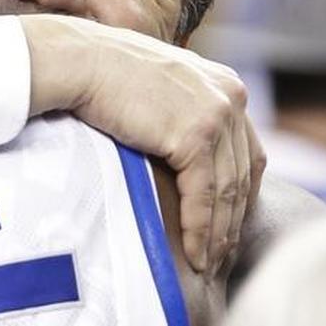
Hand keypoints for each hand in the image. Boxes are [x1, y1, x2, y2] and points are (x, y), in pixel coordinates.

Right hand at [20, 14, 264, 274]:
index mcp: (225, 84)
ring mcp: (216, 115)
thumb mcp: (158, 87)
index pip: (246, 151)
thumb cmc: (102, 72)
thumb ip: (180, 110)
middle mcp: (230, 97)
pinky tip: (194, 253)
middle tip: (221, 255)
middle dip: (233, 220)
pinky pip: (204, 196)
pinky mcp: (195, 136)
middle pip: (243, 174)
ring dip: (218, 235)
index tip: (227, 226)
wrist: (78, 61)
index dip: (240, 194)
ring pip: (227, 191)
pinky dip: (200, 230)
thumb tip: (179, 146)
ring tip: (208, 265)